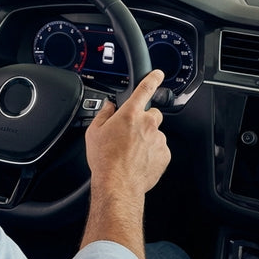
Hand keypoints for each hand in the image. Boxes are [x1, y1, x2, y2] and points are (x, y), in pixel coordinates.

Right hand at [85, 70, 170, 194]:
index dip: (152, 78)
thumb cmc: (104, 159)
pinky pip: (160, 149)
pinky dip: (152, 153)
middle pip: (152, 114)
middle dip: (144, 120)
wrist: (117, 184)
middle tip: (131, 133)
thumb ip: (103, 114)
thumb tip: (109, 106)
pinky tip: (138, 160)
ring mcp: (158, 139)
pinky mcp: (164, 154)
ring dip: (147, 138)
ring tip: (132, 152)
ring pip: (155, 133)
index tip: (158, 74)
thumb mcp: (94, 132)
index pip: (145, 89)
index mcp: (130, 114)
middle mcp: (147, 124)